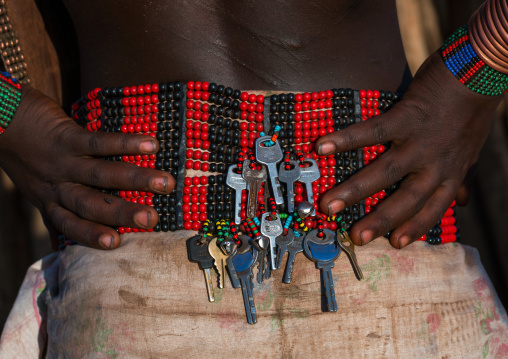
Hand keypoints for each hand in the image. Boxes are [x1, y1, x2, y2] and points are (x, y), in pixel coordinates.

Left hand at [0, 86, 174, 249]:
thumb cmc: (23, 153)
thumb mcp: (35, 185)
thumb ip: (57, 203)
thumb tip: (72, 234)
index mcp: (48, 200)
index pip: (69, 224)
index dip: (91, 235)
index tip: (117, 244)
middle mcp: (55, 185)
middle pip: (90, 204)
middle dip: (122, 213)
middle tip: (152, 220)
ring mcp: (60, 160)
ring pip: (100, 175)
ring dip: (134, 179)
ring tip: (164, 183)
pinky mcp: (65, 136)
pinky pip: (98, 142)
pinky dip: (125, 144)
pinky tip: (150, 145)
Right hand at [316, 51, 500, 247]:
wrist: (482, 71)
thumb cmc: (473, 110)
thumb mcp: (474, 149)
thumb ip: (467, 176)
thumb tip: (465, 201)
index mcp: (450, 172)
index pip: (432, 208)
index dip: (415, 227)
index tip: (395, 244)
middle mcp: (436, 163)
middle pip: (406, 199)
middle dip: (380, 220)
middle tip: (357, 237)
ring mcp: (420, 141)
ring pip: (386, 172)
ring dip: (356, 190)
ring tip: (329, 204)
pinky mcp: (407, 116)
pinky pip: (373, 132)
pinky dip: (347, 140)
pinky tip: (323, 147)